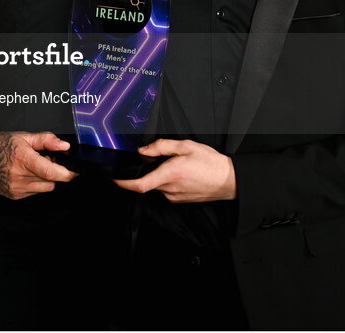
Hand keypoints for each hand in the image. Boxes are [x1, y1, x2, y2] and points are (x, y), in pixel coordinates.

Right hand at [0, 131, 76, 199]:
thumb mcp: (23, 136)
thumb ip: (46, 140)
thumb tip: (64, 146)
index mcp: (22, 158)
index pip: (50, 172)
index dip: (66, 173)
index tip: (74, 172)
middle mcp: (19, 175)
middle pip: (50, 180)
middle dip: (54, 172)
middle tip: (45, 160)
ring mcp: (16, 188)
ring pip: (44, 187)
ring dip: (44, 179)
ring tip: (33, 167)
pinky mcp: (15, 195)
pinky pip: (34, 192)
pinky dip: (35, 184)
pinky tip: (25, 174)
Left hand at [114, 138, 236, 202]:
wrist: (229, 180)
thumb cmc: (211, 163)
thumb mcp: (186, 146)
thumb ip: (161, 146)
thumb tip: (144, 150)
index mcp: (169, 174)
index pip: (140, 184)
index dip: (124, 183)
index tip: (115, 179)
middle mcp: (170, 189)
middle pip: (148, 180)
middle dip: (150, 169)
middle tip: (163, 159)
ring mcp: (175, 196)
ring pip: (158, 184)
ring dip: (161, 175)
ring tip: (179, 165)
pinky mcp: (180, 200)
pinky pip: (167, 189)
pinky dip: (169, 180)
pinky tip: (183, 173)